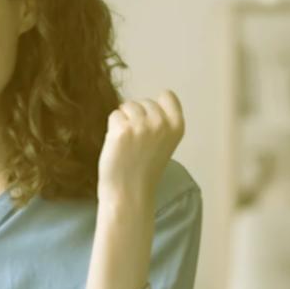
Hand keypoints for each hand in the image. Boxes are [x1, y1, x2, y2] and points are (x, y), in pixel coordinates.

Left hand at [97, 90, 184, 204]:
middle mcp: (162, 123)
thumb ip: (160, 123)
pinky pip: (114, 116)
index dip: (154, 106)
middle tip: (136, 142)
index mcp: (177, 126)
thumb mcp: (164, 143)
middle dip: (135, 116)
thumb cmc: (143, 169)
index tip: (149, 123)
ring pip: (126, 106)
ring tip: (127, 144)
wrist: (129, 192)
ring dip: (123, 121)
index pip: (167, 96)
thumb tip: (142, 104)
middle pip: (143, 101)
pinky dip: (112, 129)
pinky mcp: (122, 130)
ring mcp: (142, 125)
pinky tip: (117, 146)